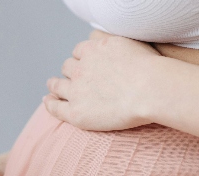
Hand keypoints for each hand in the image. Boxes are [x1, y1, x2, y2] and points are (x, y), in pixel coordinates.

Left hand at [43, 34, 161, 130]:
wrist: (150, 90)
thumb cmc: (150, 68)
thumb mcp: (129, 43)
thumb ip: (111, 42)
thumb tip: (100, 41)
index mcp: (93, 49)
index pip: (79, 50)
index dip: (81, 57)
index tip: (84, 61)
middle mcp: (80, 68)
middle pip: (68, 66)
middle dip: (70, 70)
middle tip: (73, 76)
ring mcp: (76, 90)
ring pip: (58, 84)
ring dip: (55, 84)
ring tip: (53, 86)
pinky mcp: (76, 112)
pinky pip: (55, 107)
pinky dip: (50, 103)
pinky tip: (48, 101)